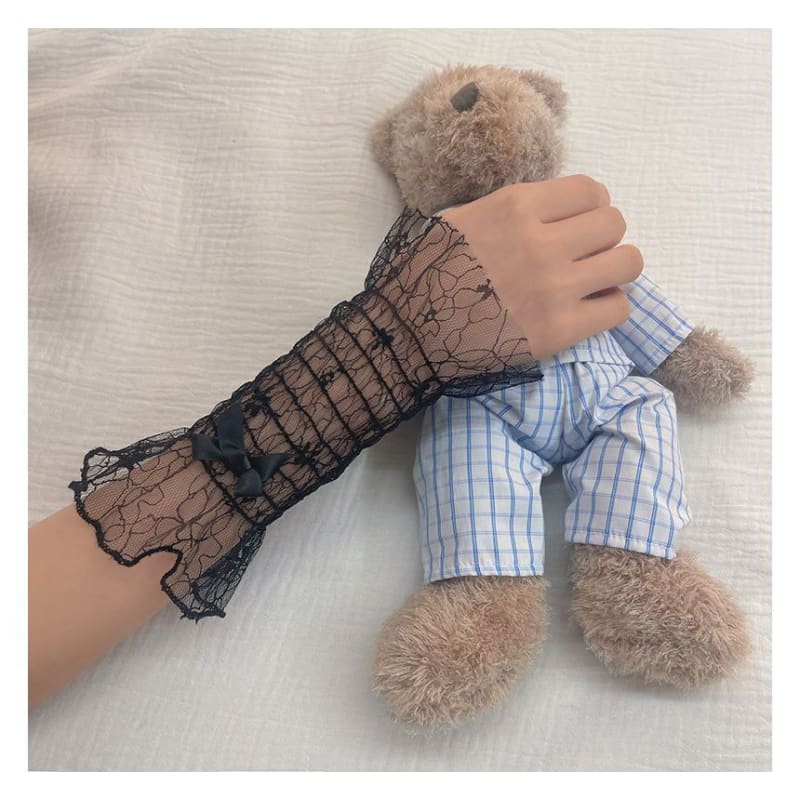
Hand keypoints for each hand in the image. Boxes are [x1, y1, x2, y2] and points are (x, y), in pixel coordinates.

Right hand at [441, 175, 642, 358]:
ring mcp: (554, 288)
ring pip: (628, 263)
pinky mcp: (559, 331)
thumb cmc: (426, 274)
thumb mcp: (461, 220)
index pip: (591, 190)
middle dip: (603, 238)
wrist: (408, 333)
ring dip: (614, 270)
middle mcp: (542, 241)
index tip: (578, 224)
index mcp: (516, 206)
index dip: (591, 207)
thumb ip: (510, 210)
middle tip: (582, 256)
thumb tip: (551, 212)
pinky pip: (618, 309)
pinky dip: (608, 307)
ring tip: (592, 281)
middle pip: (614, 223)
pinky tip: (587, 309)